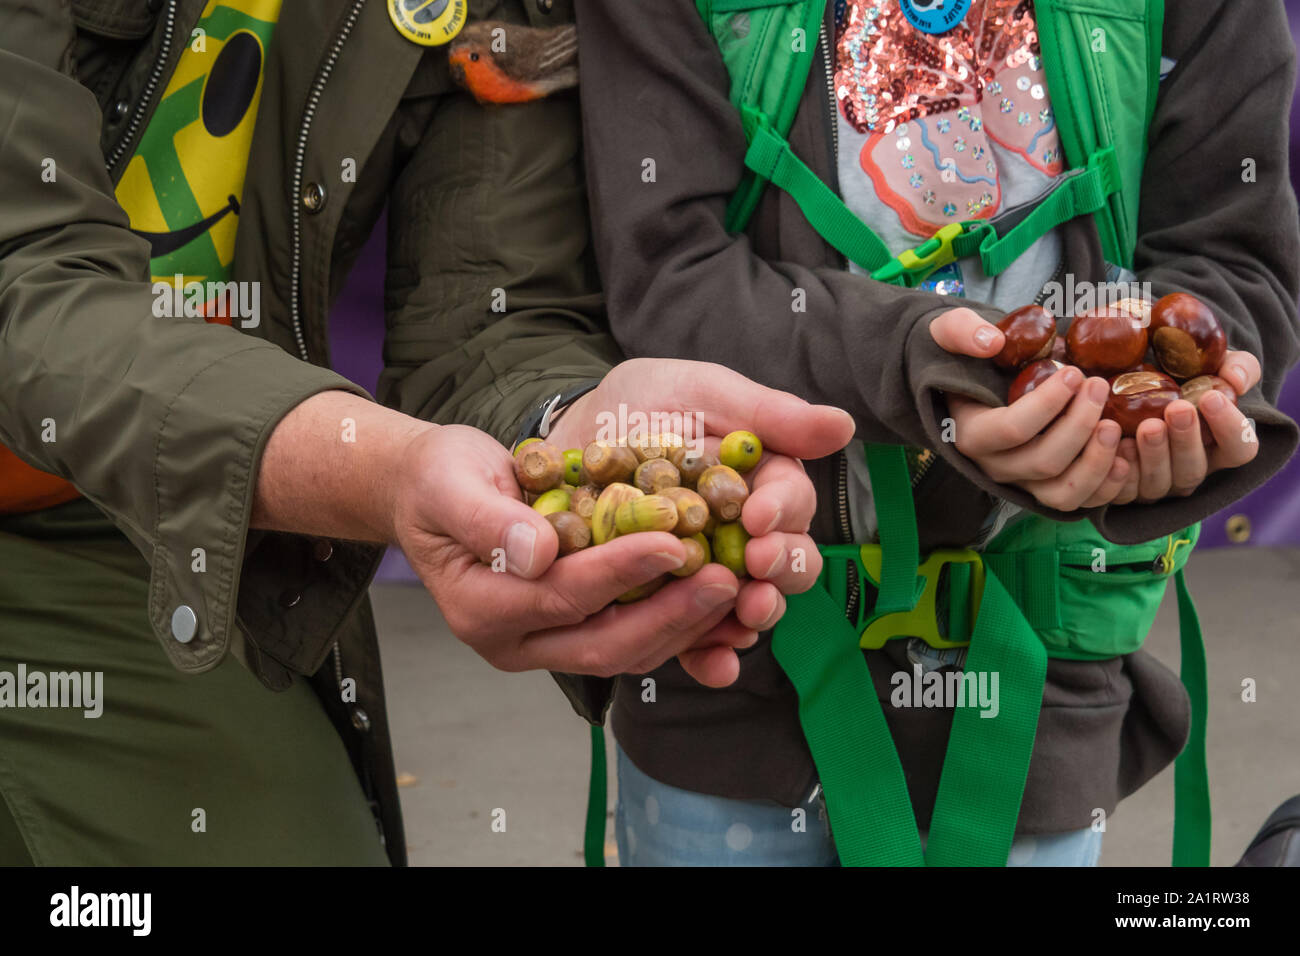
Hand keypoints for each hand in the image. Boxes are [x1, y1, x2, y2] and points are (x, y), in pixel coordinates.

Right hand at [392, 424, 752, 685]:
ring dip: (683, 624)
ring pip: (626, 651)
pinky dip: (677, 624)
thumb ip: (488, 519)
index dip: (620, 570)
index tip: (671, 539)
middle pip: (603, 643)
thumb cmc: (440, 480)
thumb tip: (539, 554)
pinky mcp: (573, 634)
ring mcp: (545, 645)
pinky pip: (633, 639)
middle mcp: (513, 642)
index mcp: (480, 608)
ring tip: (733, 587)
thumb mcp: (451, 483)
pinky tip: (717, 597)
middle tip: (724, 577)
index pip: (563, 595)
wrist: (432, 493)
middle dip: (669, 613)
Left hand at [547, 358, 855, 680]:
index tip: (759, 517)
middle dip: (781, 570)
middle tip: (758, 567)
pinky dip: (710, 657)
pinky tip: (715, 665)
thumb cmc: (643, 405)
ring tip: (744, 619)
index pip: (791, 502)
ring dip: (754, 616)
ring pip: (749, 606)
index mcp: (761, 484)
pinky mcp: (671, 605)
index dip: (784, 511)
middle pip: (785, 563)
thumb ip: (767, 413)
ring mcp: (711, 574)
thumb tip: (842, 426)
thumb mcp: (700, 394)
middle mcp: (745, 535)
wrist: (572, 435)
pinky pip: (698, 641)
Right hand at [930, 308, 1129, 509]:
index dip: (1047, 404)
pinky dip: (1106, 486)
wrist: (967, 385)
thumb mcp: (948, 333)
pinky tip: (1125, 455)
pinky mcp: (1044, 488)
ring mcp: (1021, 482)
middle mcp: (994, 466)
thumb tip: (993, 342)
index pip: (1011, 429)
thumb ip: (961, 331)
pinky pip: (1078, 502)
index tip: (1073, 373)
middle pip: (1043, 461)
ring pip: (1062, 493)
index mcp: (970, 433)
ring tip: (1116, 423)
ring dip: (1096, 460)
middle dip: (1080, 424)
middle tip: (1099, 385)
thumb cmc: (964, 358)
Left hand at [1108, 349, 1261, 502]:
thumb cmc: (1180, 375)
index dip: (1230, 427)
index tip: (1212, 397)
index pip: (1240, 448)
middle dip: (1186, 439)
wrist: (1125, 376)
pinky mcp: (1124, 488)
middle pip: (1194, 468)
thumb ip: (1237, 367)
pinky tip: (1118, 445)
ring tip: (1147, 425)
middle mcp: (1188, 469)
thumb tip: (1235, 379)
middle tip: (1177, 409)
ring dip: (1154, 454)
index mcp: (1218, 445)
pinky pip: (1123, 490)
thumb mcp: (1213, 364)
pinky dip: (1121, 472)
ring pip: (1160, 481)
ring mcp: (1156, 482)